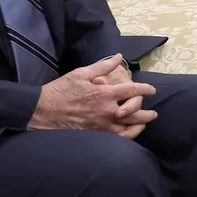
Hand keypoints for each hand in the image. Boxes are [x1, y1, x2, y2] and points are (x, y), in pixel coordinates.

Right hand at [30, 55, 157, 137]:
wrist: (42, 111)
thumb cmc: (61, 90)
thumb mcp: (81, 73)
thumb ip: (103, 66)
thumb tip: (119, 57)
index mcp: (104, 93)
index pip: (132, 91)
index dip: (145, 89)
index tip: (152, 90)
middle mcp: (106, 111)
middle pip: (135, 113)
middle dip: (147, 113)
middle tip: (154, 113)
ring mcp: (101, 125)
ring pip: (128, 129)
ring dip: (140, 126)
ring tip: (145, 123)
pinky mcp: (94, 135)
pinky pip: (116, 139)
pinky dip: (126, 137)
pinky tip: (129, 134)